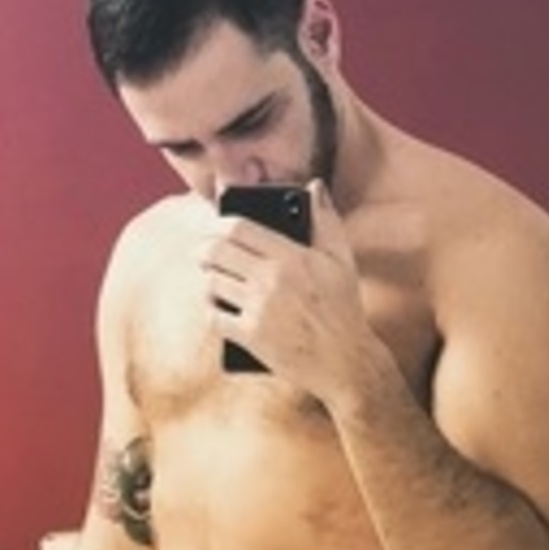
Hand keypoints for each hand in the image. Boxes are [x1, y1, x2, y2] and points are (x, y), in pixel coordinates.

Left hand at [202, 181, 373, 401]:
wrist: (345, 362)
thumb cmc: (343, 309)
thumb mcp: (342, 260)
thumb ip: (326, 220)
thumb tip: (315, 187)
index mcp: (291, 256)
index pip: (239, 228)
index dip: (219, 224)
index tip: (215, 227)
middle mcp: (271, 280)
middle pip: (216, 252)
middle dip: (204, 249)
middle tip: (203, 252)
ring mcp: (258, 309)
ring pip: (212, 283)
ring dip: (208, 279)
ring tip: (212, 277)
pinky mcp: (250, 337)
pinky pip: (215, 317)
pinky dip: (211, 310)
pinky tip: (216, 306)